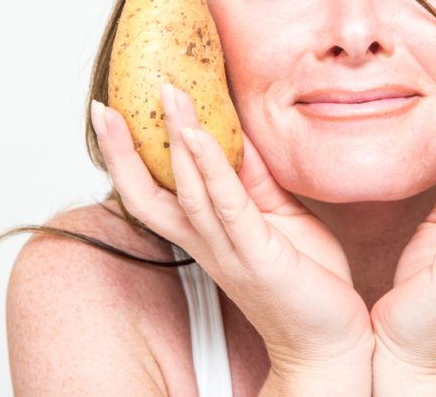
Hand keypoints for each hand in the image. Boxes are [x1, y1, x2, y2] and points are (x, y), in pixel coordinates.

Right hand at [92, 83, 373, 377]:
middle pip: (146, 194)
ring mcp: (228, 250)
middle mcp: (206, 242)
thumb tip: (239, 130)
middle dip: (122, 150)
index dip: (124, 157)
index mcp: (205, 233)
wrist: (330, 338)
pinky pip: (227, 206)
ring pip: (187, 190)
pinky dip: (211, 169)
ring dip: (176, 140)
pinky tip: (199, 136)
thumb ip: (254, 176)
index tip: (107, 114)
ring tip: (168, 97)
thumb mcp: (276, 214)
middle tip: (105, 106)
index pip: (152, 191)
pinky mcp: (257, 255)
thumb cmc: (306, 279)